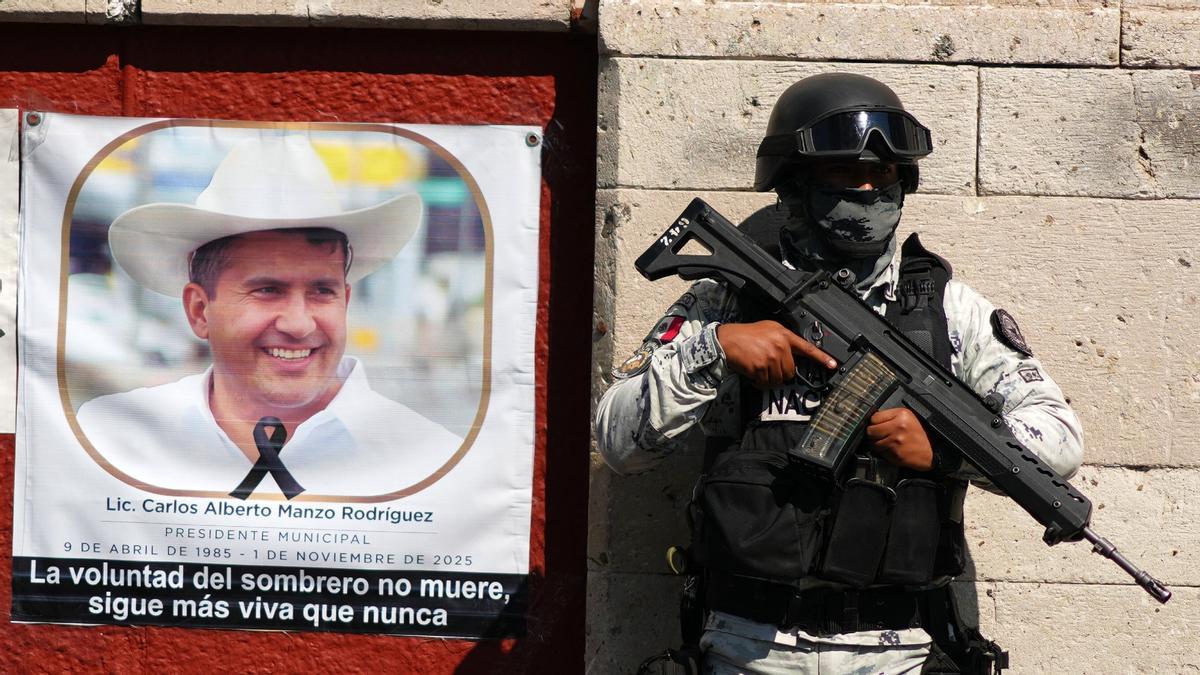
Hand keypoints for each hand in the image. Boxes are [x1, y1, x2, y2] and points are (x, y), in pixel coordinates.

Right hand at [716, 320, 836, 388]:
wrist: (727, 339)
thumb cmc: (746, 334)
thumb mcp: (768, 328)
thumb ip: (783, 338)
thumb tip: (794, 352)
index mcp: (784, 335)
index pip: (807, 348)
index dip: (821, 358)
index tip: (833, 365)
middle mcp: (780, 345)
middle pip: (790, 371)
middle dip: (780, 372)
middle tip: (768, 366)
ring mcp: (771, 357)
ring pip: (779, 379)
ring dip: (769, 379)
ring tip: (759, 369)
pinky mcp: (761, 367)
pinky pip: (766, 383)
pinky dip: (759, 383)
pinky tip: (753, 374)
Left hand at [866, 407, 932, 470]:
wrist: (933, 450)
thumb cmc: (921, 433)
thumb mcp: (909, 417)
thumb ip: (891, 416)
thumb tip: (873, 419)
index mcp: (901, 415)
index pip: (874, 418)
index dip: (874, 422)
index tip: (877, 425)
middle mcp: (898, 428)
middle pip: (871, 431)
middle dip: (873, 434)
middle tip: (879, 435)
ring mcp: (896, 442)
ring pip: (873, 443)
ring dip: (877, 444)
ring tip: (888, 442)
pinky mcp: (896, 455)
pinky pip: (880, 453)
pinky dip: (883, 452)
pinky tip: (893, 449)